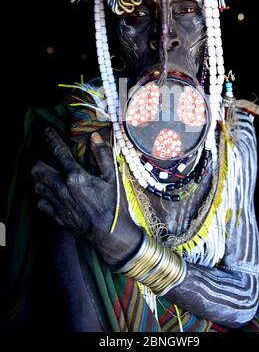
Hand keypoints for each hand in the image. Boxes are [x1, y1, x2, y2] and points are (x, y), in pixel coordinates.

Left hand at [31, 127, 141, 265]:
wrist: (111, 234)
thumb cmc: (114, 204)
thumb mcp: (113, 177)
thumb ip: (103, 155)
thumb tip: (94, 137)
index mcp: (75, 176)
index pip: (58, 152)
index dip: (51, 139)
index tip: (46, 131)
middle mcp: (62, 188)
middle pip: (38, 170)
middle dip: (38, 160)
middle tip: (45, 156)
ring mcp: (58, 204)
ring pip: (37, 186)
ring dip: (40, 178)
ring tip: (47, 174)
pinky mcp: (57, 216)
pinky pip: (41, 203)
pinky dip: (43, 197)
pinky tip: (50, 194)